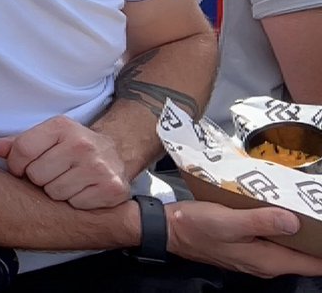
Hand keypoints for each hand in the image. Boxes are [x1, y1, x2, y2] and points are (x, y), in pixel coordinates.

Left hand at [0, 115, 129, 209]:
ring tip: (69, 181)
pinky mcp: (112, 188)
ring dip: (58, 191)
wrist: (116, 153)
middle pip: (36, 175)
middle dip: (40, 179)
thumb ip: (18, 144)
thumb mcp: (46, 138)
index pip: (22, 150)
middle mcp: (82, 144)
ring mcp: (99, 166)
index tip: (22, 168)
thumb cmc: (72, 147)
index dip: (16, 165)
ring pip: (55, 193)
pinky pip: (76, 204)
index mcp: (61, 127)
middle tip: (54, 173)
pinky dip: (76, 202)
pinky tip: (83, 190)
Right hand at [167, 200, 321, 277]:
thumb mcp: (227, 221)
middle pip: (306, 257)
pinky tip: (283, 212)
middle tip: (318, 211)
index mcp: (267, 259)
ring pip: (292, 249)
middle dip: (317, 238)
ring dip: (302, 233)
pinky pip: (276, 242)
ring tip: (308, 210)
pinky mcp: (248, 248)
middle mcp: (266, 263)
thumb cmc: (195, 226)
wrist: (167, 229)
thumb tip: (294, 221)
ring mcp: (257, 257)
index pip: (314, 264)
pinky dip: (285, 230)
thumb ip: (260, 221)